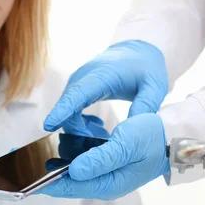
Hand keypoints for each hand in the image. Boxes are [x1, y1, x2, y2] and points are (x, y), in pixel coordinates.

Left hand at [38, 113, 169, 200]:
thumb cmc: (152, 138)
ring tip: (63, 136)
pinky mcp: (107, 165)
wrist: (173, 135)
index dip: (46, 182)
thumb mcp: (125, 145)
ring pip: (74, 168)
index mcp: (108, 184)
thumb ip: (99, 159)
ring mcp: (106, 175)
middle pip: (68, 180)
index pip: (69, 187)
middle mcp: (105, 183)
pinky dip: (76, 149)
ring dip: (65, 153)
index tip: (25, 178)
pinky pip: (83, 160)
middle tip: (35, 151)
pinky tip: (76, 136)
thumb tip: (73, 171)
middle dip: (52, 166)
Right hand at [43, 40, 167, 131]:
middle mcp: (83, 78)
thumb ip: (146, 105)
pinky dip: (80, 126)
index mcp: (102, 75)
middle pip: (68, 109)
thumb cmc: (146, 68)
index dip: (62, 110)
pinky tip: (98, 129)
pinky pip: (70, 113)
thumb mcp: (155, 86)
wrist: (138, 54)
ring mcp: (78, 84)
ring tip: (103, 138)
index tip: (49, 125)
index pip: (77, 93)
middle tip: (96, 150)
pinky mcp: (77, 91)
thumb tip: (132, 130)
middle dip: (76, 133)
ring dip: (80, 132)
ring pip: (68, 114)